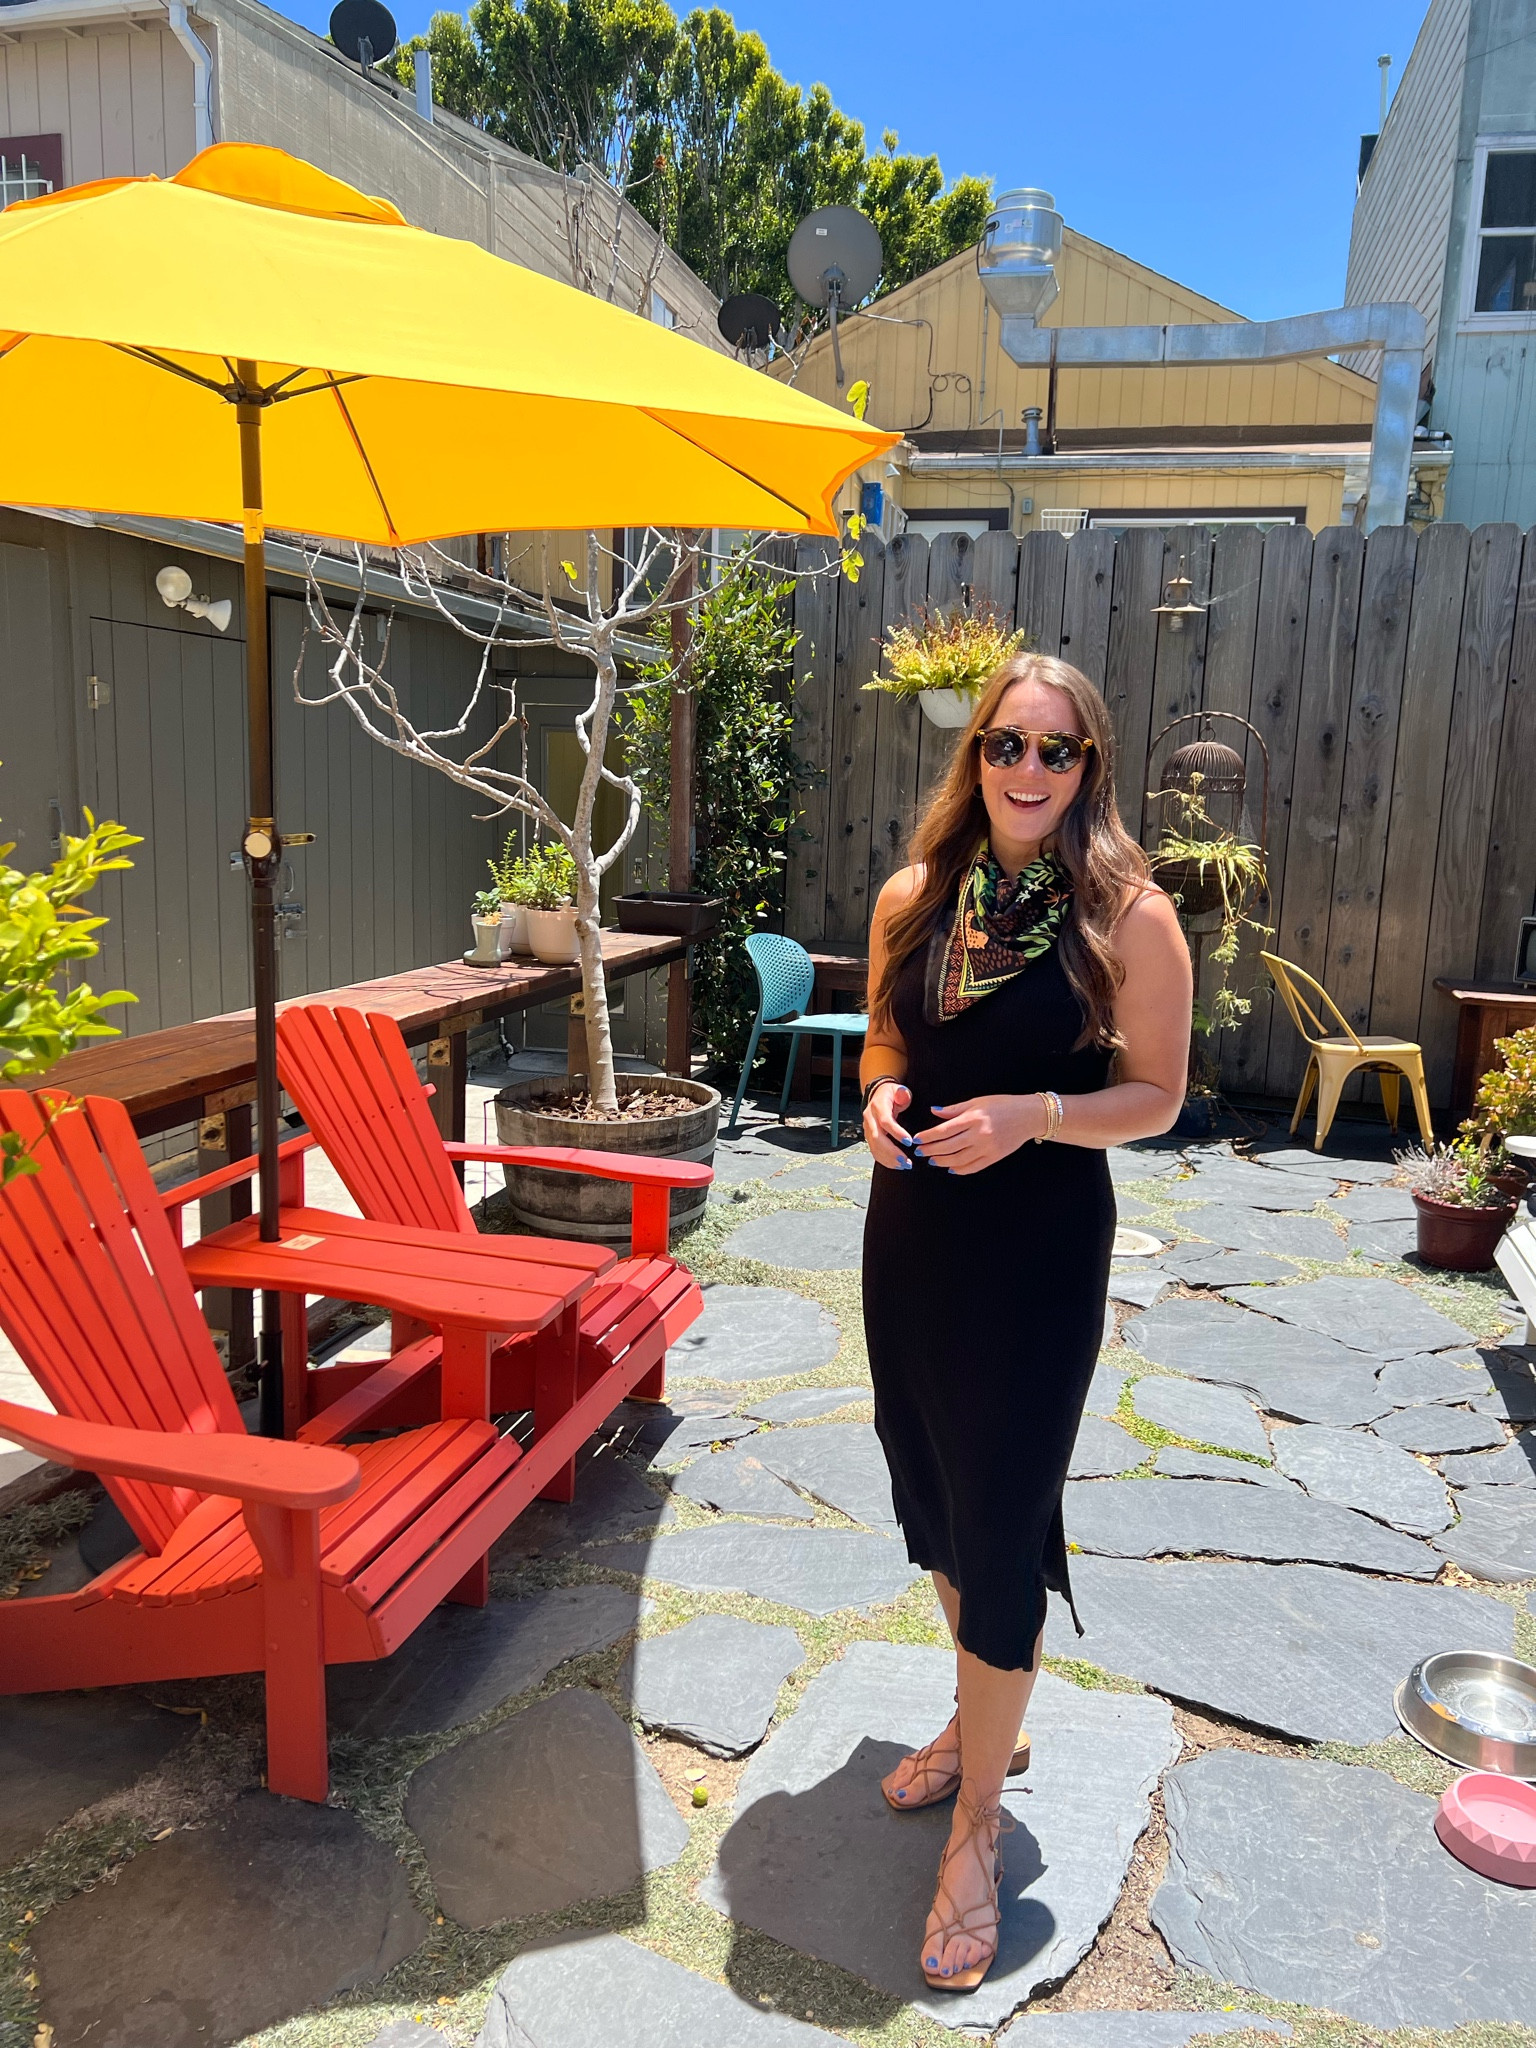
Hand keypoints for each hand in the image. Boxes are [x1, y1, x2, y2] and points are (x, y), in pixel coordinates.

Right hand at [863, 1080, 913, 1167]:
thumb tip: (903, 1095)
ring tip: (904, 1165)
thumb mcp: (899, 1089)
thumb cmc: (891, 1094)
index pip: (885, 1121)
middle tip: (906, 1161)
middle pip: (877, 1138)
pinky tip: (896, 1165)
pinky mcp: (869, 1137)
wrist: (878, 1095)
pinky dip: (884, 1160)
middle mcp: (870, 1118)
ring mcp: (867, 1129)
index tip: (909, 1142)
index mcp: (878, 1106)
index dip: (896, 1132)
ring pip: (874, 1147)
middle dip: (892, 1152)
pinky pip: (874, 1151)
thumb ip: (902, 1093)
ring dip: (889, 1159)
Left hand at [913, 1094, 1045, 1174]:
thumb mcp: (977, 1101)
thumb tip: (934, 1111)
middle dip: (931, 1150)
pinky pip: (973, 1167)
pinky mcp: (994, 1157)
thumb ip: (954, 1109)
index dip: (927, 1137)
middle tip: (920, 1152)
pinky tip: (951, 1168)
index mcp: (973, 1118)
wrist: (1028, 1116)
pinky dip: (960, 1170)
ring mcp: (987, 1148)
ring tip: (933, 1160)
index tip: (917, 1139)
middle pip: (948, 1147)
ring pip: (958, 1160)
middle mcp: (979, 1134)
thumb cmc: (1003, 1105)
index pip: (944, 1130)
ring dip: (942, 1162)